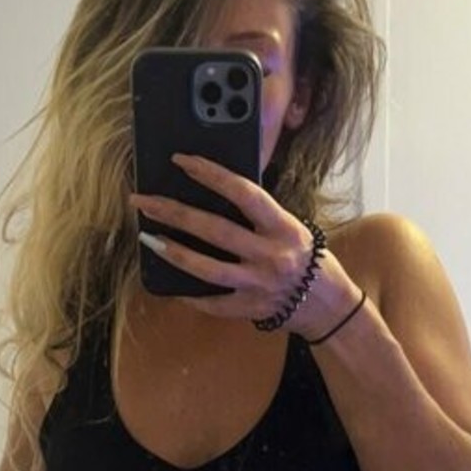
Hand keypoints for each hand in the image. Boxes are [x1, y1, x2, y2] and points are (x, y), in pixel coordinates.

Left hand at [129, 153, 357, 334]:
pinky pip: (212, 302)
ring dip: (172, 252)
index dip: (211, 174)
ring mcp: (258, 285)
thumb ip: (260, 216)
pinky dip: (189, 293)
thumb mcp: (291, 228)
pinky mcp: (249, 309)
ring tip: (148, 238)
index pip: (244, 193)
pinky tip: (169, 283)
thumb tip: (217, 193)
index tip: (181, 161)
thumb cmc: (308, 259)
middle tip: (142, 200)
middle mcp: (270, 255)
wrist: (328, 305)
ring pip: (206, 268)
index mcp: (282, 227)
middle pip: (214, 230)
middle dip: (173, 212)